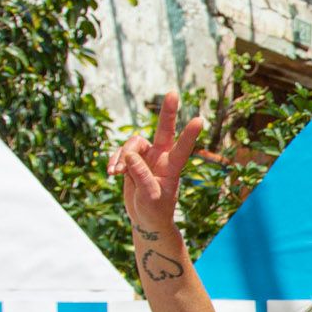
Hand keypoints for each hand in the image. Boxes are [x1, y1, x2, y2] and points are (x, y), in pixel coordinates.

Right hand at [108, 92, 202, 238]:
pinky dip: (114, 161)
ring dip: (122, 156)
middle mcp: (161, 158)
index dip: (189, 135)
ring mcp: (147, 157)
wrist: (146, 219)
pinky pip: (120, 154)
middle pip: (164, 130)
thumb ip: (141, 176)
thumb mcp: (150, 196)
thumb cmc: (154, 210)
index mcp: (172, 167)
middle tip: (173, 92)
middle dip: (167, 112)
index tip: (199, 120)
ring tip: (116, 174)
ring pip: (132, 144)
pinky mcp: (132, 161)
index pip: (182, 148)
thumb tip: (130, 156)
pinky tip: (112, 173)